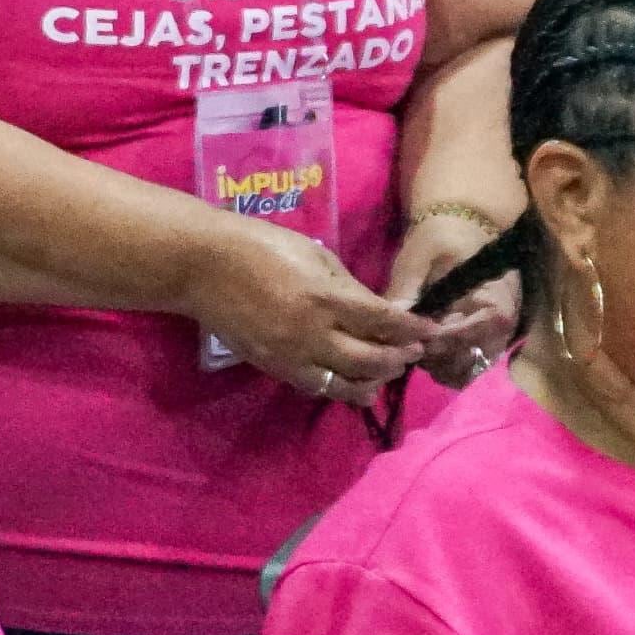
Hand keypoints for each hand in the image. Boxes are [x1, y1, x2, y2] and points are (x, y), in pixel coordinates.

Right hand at [188, 223, 431, 406]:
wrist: (202, 267)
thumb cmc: (260, 247)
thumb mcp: (313, 255)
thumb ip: (347, 287)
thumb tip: (376, 310)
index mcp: (325, 298)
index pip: (383, 321)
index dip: (412, 328)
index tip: (432, 330)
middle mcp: (313, 334)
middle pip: (370, 359)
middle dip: (398, 358)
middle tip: (413, 352)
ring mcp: (292, 356)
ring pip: (345, 384)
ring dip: (372, 380)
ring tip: (386, 372)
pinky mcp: (274, 368)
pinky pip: (316, 386)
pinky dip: (339, 387)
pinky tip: (352, 382)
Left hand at [383, 211, 517, 387]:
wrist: (458, 230)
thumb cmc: (440, 239)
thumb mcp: (419, 255)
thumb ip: (407, 287)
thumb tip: (394, 318)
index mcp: (496, 302)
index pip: (469, 337)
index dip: (436, 341)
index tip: (409, 336)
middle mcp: (503, 327)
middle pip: (469, 361)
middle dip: (435, 357)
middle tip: (407, 344)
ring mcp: (496, 338)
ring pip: (467, 371)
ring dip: (439, 366)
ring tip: (415, 347)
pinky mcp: (484, 343)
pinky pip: (467, 369)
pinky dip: (445, 367)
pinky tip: (425, 351)